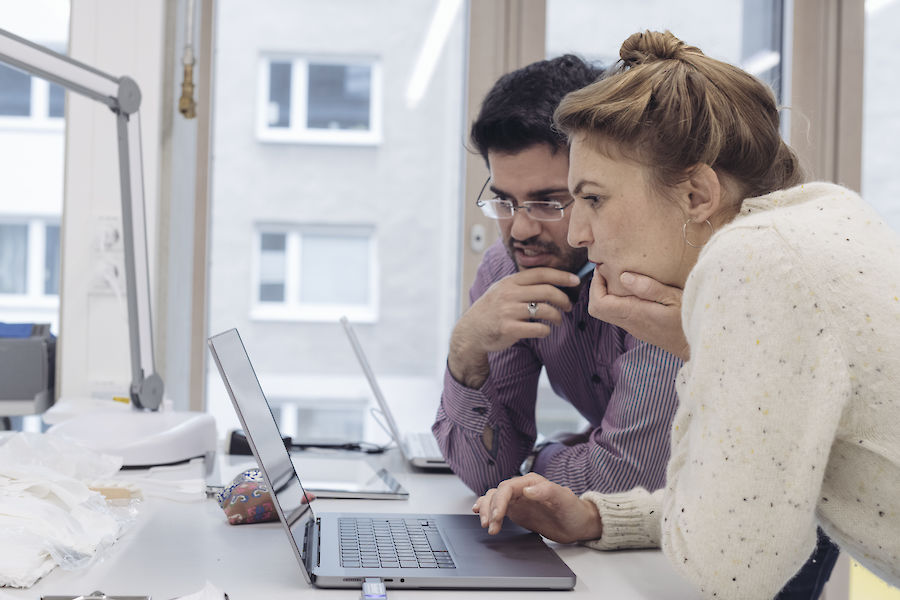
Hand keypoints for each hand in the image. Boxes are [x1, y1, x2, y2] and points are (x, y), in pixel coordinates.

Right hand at [448, 268, 579, 387]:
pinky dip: (546, 330)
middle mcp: (509, 294)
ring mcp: (508, 311)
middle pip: (547, 291)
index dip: (561, 276)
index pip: (541, 274)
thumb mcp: (502, 290)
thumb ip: (522, 284)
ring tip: (558, 320)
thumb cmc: (492, 310)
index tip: (575, 280)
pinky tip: (544, 330)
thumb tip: (552, 280)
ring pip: (545, 310)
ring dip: (557, 316)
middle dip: (564, 299)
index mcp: (510, 282)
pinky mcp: (508, 328)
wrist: (470, 331)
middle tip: (569, 306)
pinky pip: (537, 328)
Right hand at [472, 473, 601, 543]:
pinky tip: (481, 515)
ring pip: (493, 499)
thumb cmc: (573, 509)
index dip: (499, 501)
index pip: (507, 488)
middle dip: (490, 508)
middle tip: (490, 525)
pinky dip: (487, 510)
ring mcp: (518, 500)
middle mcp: (522, 489)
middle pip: (497, 494)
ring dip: (486, 510)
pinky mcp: (517, 511)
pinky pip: (497, 508)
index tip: (498, 516)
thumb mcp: (563, 499)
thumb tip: (527, 490)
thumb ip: (547, 491)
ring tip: (487, 525)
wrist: (578, 523)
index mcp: (531, 482)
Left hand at [588, 269, 689, 360]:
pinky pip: (619, 314)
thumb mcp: (675, 298)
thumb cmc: (690, 319)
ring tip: (619, 276)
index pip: (599, 304)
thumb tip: (624, 277)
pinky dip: (617, 300)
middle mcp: (630, 323)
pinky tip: (632, 289)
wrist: (699, 346)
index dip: (595, 286)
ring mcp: (634, 327)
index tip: (604, 269)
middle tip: (608, 271)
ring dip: (607, 294)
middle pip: (598, 309)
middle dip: (597, 288)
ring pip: (607, 312)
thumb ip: (649, 288)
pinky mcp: (639, 328)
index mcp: (635, 314)